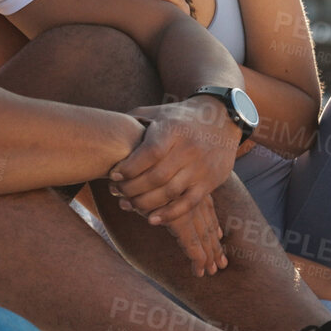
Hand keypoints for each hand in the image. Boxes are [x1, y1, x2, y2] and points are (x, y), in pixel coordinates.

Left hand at [108, 96, 239, 225]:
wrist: (222, 119)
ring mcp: (200, 168)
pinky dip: (168, 214)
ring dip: (145, 204)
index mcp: (174, 130)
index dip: (129, 167)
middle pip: (156, 177)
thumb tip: (108, 128)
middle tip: (116, 192)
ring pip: (169, 193)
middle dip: (131, 189)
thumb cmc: (180, 117)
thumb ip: (134, 119)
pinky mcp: (209, 182)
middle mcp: (189, 149)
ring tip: (128, 205)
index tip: (113, 174)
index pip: (149, 153)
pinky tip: (151, 219)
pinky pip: (188, 204)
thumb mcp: (158, 111)